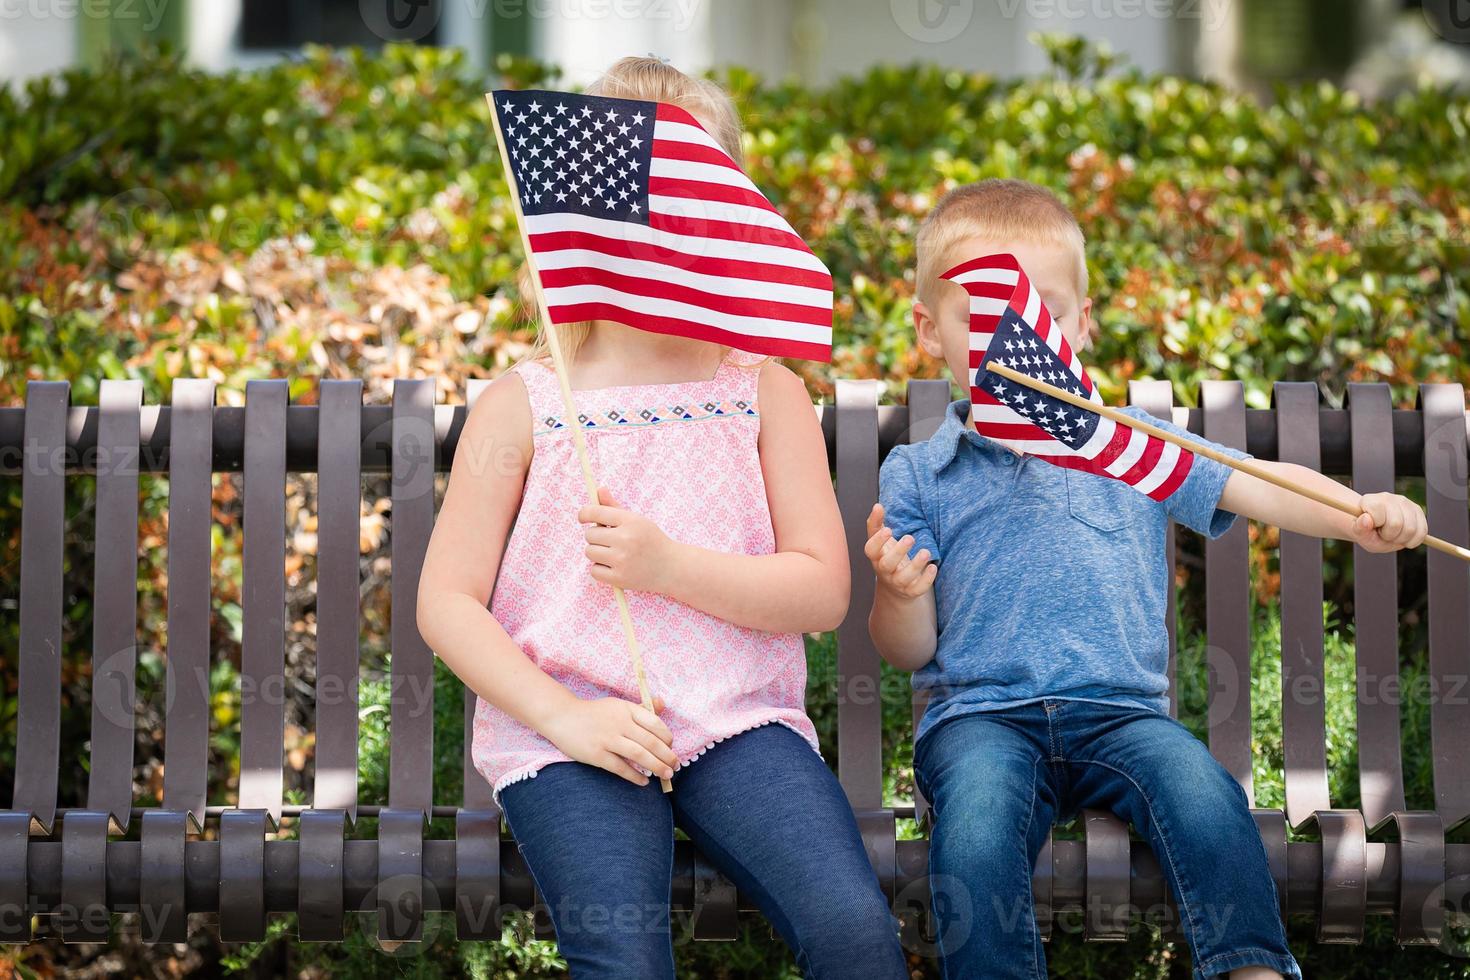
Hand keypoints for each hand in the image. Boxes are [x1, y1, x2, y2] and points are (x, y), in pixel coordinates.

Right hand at [544, 693, 677, 785]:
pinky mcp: (596, 754)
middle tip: (675, 766)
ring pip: (638, 754)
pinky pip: (620, 767)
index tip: (671, 746)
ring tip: (666, 775)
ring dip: (655, 766)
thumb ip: (641, 707)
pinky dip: (634, 776)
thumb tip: (662, 705)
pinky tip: (643, 782)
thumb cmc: (594, 713)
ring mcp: (607, 739)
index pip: (654, 723)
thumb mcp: (618, 704)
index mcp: (626, 709)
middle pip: (650, 741)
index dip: (666, 736)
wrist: (562, 716)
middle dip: (666, 755)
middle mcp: (619, 722)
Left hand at [578, 487, 679, 592]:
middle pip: (589, 534)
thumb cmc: (651, 541)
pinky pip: (594, 571)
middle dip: (596, 537)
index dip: (584, 514)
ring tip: (613, 554)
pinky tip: (614, 567)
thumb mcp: (637, 520)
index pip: (595, 512)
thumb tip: (599, 490)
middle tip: (610, 541)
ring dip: (597, 553)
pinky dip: (601, 570)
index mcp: (630, 521)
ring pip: (589, 552)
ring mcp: (622, 560)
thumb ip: (614, 507)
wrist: (671, 567)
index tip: (583, 518)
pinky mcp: (619, 578)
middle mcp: (625, 539)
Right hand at [864, 503, 937, 598]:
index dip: (878, 541)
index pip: (871, 550)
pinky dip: (926, 580)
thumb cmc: (888, 557)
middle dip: (898, 552)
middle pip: (887, 564)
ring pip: (903, 578)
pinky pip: (917, 589)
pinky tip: (933, 567)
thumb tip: (877, 506)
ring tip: (925, 552)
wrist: (894, 587)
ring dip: (915, 565)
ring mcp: (898, 583)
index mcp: (876, 557)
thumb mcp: (881, 541)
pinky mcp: (911, 591)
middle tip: (910, 538)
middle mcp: (885, 571)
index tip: (888, 530)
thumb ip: (877, 523)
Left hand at [1352, 492, 1427, 552]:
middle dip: (1389, 536)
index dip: (1376, 527)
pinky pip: (1422, 531)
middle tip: (1383, 533)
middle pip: (1396, 524)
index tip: (1372, 527)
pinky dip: (1413, 540)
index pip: (1378, 514)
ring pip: (1411, 529)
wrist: (1376, 529)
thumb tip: (1366, 518)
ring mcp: (1405, 502)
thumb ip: (1359, 528)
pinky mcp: (1417, 510)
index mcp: (1370, 500)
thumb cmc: (1367, 532)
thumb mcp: (1359, 534)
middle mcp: (1388, 497)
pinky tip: (1404, 538)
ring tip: (1392, 535)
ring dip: (1401, 539)